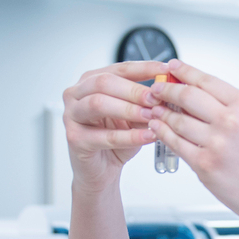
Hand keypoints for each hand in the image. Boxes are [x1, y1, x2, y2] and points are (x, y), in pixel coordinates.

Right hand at [62, 61, 167, 190]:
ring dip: (129, 109)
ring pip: (98, 104)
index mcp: (90, 81)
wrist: (102, 169)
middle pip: (105, 82)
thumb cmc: (115, 138)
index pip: (119, 69)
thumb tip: (166, 92)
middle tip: (156, 98)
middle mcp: (76, 94)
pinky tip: (147, 136)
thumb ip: (145, 102)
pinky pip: (104, 136)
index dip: (143, 69)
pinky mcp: (74, 138)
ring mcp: (71, 115)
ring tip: (151, 116)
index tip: (165, 70)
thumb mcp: (135, 116)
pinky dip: (129, 136)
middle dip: (134, 90)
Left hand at [145, 59, 238, 232]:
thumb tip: (194, 95)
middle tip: (157, 89)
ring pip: (176, 120)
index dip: (184, 71)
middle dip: (166, 90)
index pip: (206, 80)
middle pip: (187, 96)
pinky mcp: (205, 165)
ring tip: (155, 111)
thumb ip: (228, 108)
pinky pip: (176, 144)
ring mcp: (217, 144)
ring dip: (161, 113)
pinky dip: (163, 134)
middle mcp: (231, 121)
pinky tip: (158, 129)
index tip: (172, 67)